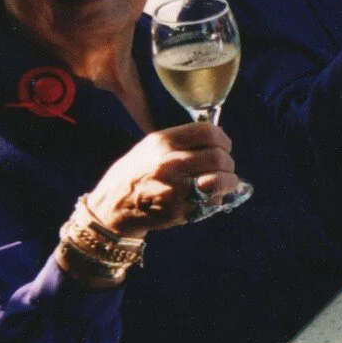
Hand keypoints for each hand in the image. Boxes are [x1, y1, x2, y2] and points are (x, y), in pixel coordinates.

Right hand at [84, 122, 239, 235]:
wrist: (111, 207)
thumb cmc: (134, 174)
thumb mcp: (149, 148)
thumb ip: (180, 142)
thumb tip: (216, 139)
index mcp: (162, 143)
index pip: (207, 132)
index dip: (223, 139)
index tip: (225, 145)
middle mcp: (169, 163)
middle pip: (218, 156)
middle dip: (228, 162)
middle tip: (226, 166)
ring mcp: (175, 188)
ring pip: (221, 180)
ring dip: (230, 181)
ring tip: (226, 182)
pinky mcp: (179, 210)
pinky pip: (211, 202)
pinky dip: (215, 199)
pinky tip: (207, 198)